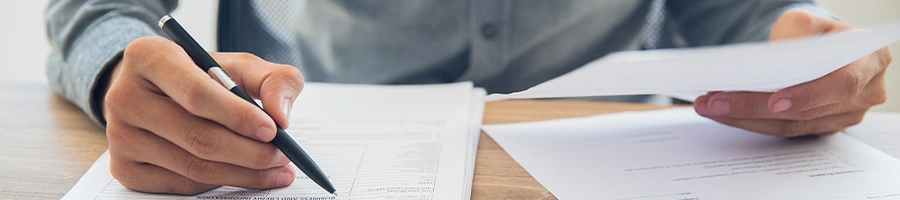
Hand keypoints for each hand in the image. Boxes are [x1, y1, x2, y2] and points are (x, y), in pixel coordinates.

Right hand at [102, 36, 304, 193]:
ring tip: (275, 168)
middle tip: (282, 157)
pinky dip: (219, 182)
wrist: (158, 91)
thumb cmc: (203, 76)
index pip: (197, 94)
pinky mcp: (124, 168)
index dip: (238, 116)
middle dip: (250, 152)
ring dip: (242, 173)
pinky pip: (182, 184)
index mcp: (148, 57)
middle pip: (197, 136)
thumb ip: (273, 80)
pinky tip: (242, 173)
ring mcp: (119, 136)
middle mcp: (124, 96)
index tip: (273, 130)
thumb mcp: (239, 65)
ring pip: (192, 167)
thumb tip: (281, 116)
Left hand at [693, 9, 891, 136]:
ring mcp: (844, 115)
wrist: (822, 47)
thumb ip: (796, 33)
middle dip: (753, 106)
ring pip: (790, 125)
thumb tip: (773, 59)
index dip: (808, 95)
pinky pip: (783, 130)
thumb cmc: (816, 32)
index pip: (842, 84)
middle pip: (806, 110)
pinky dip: (749, 121)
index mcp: (871, 60)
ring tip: (708, 106)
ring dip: (744, 117)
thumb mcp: (807, 21)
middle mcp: (865, 94)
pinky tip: (722, 112)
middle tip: (715, 101)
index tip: (773, 102)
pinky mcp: (820, 127)